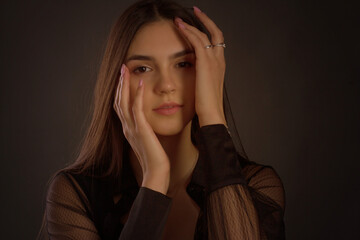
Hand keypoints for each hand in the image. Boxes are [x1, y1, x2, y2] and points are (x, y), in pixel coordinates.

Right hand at [113, 64, 169, 193]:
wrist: (156, 173)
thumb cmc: (155, 158)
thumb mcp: (148, 140)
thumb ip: (145, 129)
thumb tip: (148, 122)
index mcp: (128, 129)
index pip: (120, 106)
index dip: (120, 91)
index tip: (123, 77)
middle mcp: (127, 127)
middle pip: (118, 101)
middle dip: (119, 83)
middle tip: (122, 67)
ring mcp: (132, 129)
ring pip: (123, 102)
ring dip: (124, 85)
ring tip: (126, 70)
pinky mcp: (141, 130)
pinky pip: (137, 110)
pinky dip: (137, 95)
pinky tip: (140, 84)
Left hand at [175, 7, 226, 126]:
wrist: (211, 114)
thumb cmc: (206, 106)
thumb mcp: (204, 89)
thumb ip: (201, 79)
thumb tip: (193, 76)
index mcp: (220, 66)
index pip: (217, 42)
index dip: (209, 31)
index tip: (199, 24)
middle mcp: (219, 60)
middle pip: (216, 32)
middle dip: (205, 20)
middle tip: (195, 11)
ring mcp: (214, 61)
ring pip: (205, 34)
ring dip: (193, 24)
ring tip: (180, 18)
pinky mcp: (205, 63)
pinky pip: (197, 40)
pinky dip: (188, 31)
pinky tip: (178, 26)